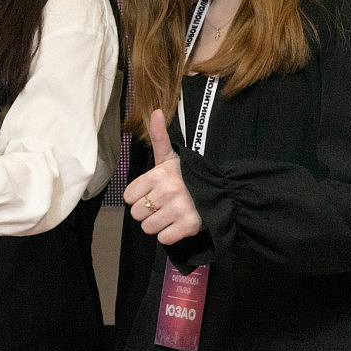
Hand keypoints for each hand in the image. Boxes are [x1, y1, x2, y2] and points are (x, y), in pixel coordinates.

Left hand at [123, 108, 203, 244]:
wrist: (221, 192)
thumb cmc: (189, 175)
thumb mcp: (171, 157)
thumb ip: (158, 137)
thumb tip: (156, 111)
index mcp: (158, 174)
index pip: (128, 197)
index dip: (138, 197)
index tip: (152, 193)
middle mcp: (167, 191)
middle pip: (137, 214)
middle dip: (148, 212)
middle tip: (163, 205)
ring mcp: (179, 209)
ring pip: (148, 228)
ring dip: (158, 225)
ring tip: (171, 214)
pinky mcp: (189, 226)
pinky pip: (163, 239)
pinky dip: (170, 235)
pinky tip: (178, 224)